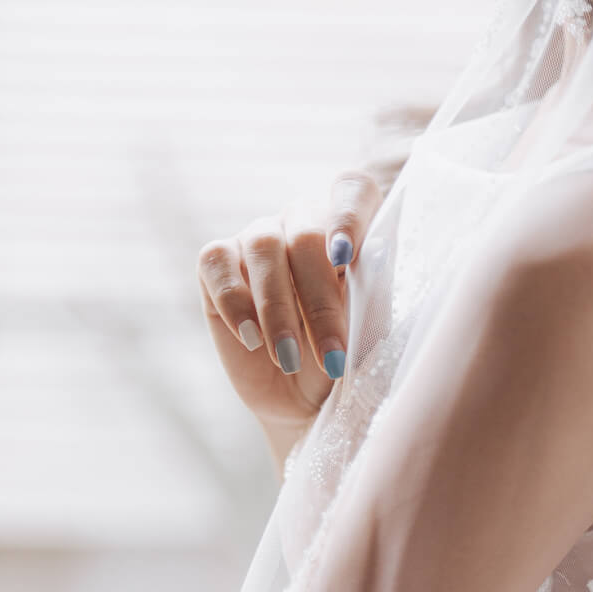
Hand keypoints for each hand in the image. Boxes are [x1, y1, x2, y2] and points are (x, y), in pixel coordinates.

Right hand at [197, 170, 384, 427]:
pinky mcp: (218, 262)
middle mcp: (304, 221)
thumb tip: (375, 256)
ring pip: (263, 246)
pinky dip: (234, 302)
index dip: (348, 217)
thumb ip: (373, 293)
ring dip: (278, 309)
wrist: (305, 399)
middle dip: (320, 301)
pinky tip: (252, 340)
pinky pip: (217, 262)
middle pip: (306, 234)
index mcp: (352, 226)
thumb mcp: (368, 333)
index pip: (351, 192)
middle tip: (333, 356)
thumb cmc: (345, 357)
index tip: (347, 258)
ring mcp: (259, 237)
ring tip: (289, 359)